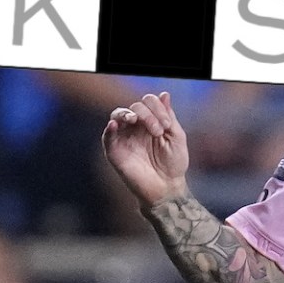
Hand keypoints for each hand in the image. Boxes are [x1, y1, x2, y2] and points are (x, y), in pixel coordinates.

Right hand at [102, 91, 190, 206]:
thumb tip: (164, 94)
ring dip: (127, 114)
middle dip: (148, 115)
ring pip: (118, 115)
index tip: (167, 125)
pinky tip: (115, 125)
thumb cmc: (173, 164)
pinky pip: (107, 137)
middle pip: (135, 107)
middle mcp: (136, 127)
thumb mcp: (176, 137)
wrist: (167, 188)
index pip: (148, 102)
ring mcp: (124, 138)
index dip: (157, 107)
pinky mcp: (115, 151)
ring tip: (135, 120)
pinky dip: (110, 129)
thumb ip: (169, 116)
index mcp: (151, 121)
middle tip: (158, 131)